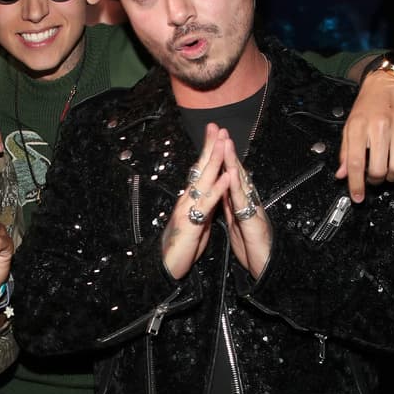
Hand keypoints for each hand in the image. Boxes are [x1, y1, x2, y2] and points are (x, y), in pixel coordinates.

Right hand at [162, 124, 228, 279]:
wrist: (166, 267)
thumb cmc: (182, 246)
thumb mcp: (197, 222)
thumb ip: (205, 206)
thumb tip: (213, 194)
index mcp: (189, 199)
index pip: (200, 171)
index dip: (208, 152)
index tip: (216, 134)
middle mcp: (186, 199)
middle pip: (199, 168)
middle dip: (209, 146)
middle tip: (216, 126)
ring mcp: (187, 209)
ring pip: (202, 180)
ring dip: (214, 160)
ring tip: (224, 142)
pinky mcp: (191, 223)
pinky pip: (207, 203)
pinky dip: (218, 188)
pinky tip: (226, 176)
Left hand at [218, 136, 272, 279]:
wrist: (267, 265)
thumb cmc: (252, 247)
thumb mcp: (236, 223)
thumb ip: (230, 206)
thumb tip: (223, 191)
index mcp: (240, 203)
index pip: (230, 176)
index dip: (223, 159)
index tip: (215, 141)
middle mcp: (248, 202)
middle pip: (236, 173)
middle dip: (228, 152)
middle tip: (221, 130)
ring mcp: (252, 210)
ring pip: (241, 182)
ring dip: (233, 161)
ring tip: (227, 143)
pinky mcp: (253, 222)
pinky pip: (243, 202)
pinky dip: (237, 187)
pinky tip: (233, 174)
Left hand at [336, 72, 393, 202]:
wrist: (389, 79)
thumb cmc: (369, 103)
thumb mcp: (350, 125)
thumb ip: (345, 151)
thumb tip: (342, 174)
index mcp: (359, 127)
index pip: (355, 163)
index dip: (356, 185)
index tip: (357, 197)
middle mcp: (380, 126)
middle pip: (378, 169)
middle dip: (375, 180)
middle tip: (374, 178)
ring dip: (392, 176)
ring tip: (388, 172)